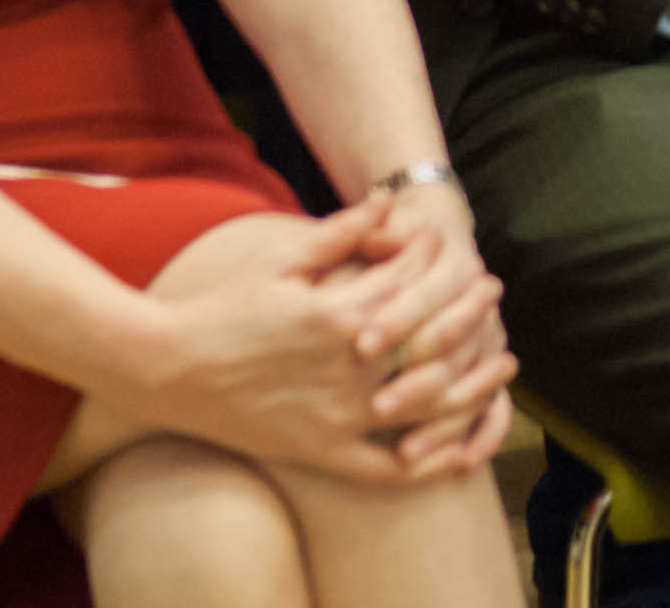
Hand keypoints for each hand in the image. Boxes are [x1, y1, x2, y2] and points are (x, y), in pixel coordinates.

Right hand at [121, 200, 515, 483]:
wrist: (168, 369)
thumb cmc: (224, 306)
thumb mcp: (281, 260)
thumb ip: (340, 233)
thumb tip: (387, 200)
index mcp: (339, 314)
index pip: (411, 282)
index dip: (437, 261)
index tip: (454, 248)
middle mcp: (346, 368)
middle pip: (434, 341)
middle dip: (470, 313)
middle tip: (493, 294)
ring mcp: (336, 415)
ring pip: (426, 406)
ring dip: (473, 386)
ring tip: (500, 366)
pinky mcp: (321, 452)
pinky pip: (387, 469)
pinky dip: (428, 462)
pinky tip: (458, 450)